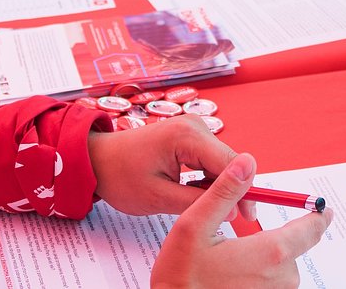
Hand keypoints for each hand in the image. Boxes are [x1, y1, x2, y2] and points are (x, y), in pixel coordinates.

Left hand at [91, 115, 242, 216]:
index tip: (248, 216)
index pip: (231, 164)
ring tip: (205, 208)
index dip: (244, 191)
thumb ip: (198, 202)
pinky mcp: (190, 136)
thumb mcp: (159, 197)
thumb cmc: (120, 176)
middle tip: (229, 220)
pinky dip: (209, 179)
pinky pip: (210, 159)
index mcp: (187, 136)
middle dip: (233, 190)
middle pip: (230, 162)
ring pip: (222, 162)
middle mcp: (195, 126)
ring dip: (219, 186)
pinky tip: (197, 194)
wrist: (97, 160)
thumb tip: (232, 209)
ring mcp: (193, 129)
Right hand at [149, 151, 332, 287]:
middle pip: (289, 248)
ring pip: (279, 268)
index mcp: (270, 252)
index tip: (325, 209)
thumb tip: (246, 163)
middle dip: (269, 240)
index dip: (319, 216)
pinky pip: (270, 286)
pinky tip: (230, 280)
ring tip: (227, 266)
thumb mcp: (194, 225)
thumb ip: (224, 192)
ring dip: (262, 262)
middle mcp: (281, 278)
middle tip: (235, 244)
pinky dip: (256, 279)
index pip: (310, 229)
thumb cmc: (180, 277)